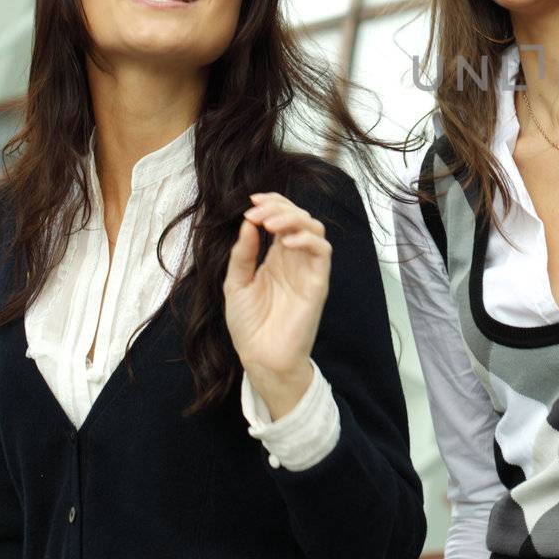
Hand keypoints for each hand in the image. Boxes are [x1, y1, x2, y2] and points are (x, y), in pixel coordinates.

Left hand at [223, 192, 330, 418]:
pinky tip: (285, 243)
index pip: (282, 219)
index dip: (272, 203)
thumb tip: (248, 223)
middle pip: (299, 218)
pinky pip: (322, 252)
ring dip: (293, 219)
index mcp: (275, 258)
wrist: (260, 358)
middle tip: (257, 213)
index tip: (252, 200)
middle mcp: (294, 259)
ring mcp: (308, 270)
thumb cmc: (249, 325)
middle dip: (279, 208)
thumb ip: (243, 253)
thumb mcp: (235, 283)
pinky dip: (307, 240)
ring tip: (270, 224)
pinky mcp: (318, 283)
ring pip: (314, 229)